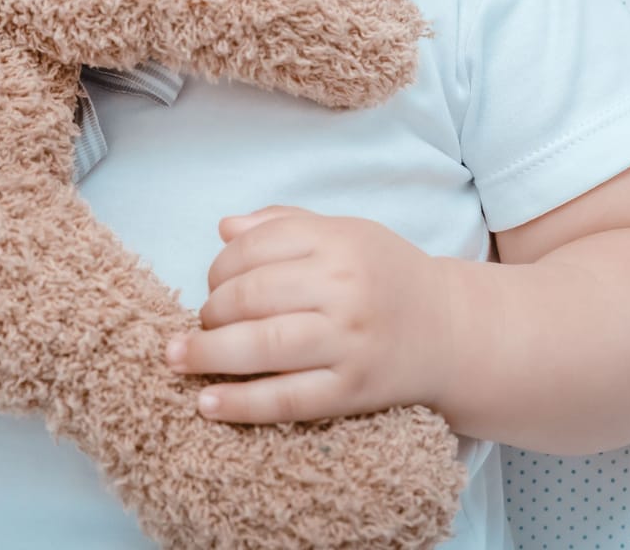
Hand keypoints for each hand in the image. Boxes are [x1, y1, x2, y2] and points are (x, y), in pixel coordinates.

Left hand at [165, 205, 460, 424]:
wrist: (451, 331)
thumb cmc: (387, 277)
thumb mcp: (347, 234)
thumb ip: (286, 224)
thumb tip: (225, 228)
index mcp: (339, 242)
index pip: (254, 248)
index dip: (218, 268)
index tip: (211, 285)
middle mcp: (344, 288)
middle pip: (250, 296)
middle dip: (210, 312)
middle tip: (201, 325)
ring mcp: (349, 342)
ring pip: (262, 346)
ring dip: (208, 354)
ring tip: (178, 359)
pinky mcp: (352, 390)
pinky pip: (286, 399)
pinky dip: (241, 404)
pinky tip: (207, 403)